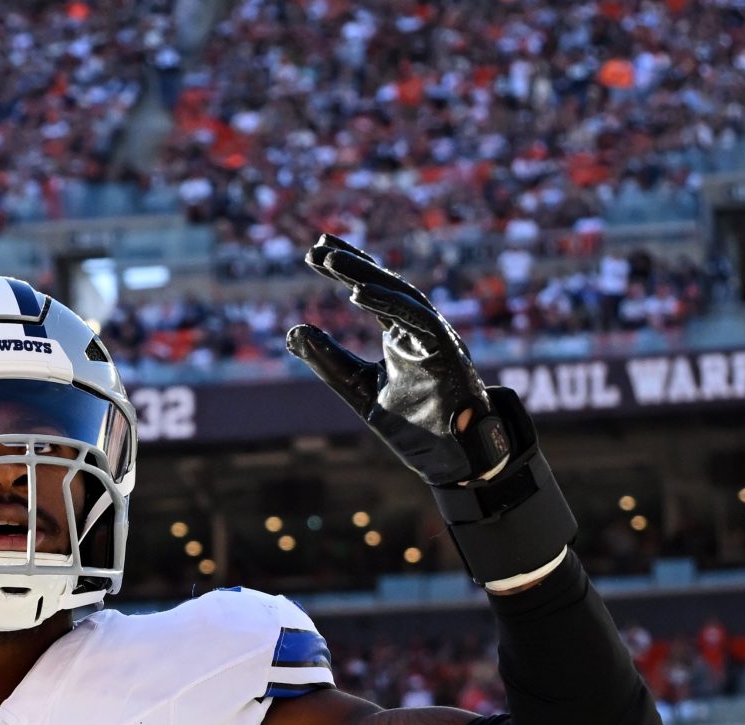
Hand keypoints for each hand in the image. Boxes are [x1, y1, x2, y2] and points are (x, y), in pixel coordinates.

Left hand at [284, 234, 512, 485]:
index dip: (347, 271)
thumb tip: (292, 332)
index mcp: (401, 336)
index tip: (314, 254)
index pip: (372, 294)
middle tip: (318, 245)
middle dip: (352, 263)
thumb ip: (329, 362)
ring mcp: (436, 337)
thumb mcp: (359, 389)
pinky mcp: (448, 350)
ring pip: (400, 295)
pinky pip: (418, 318)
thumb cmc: (415, 426)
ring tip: (331, 259)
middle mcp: (419, 330)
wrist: (453, 459)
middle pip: (384, 286)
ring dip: (365, 275)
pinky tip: (357, 292)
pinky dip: (388, 303)